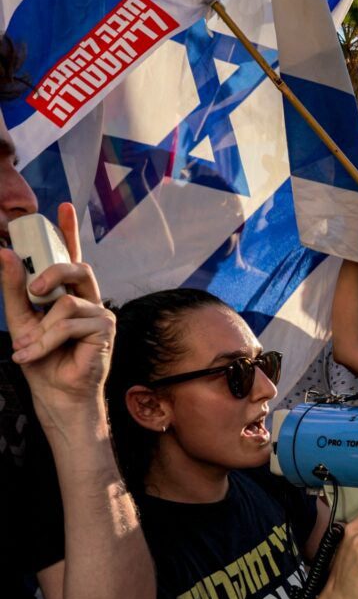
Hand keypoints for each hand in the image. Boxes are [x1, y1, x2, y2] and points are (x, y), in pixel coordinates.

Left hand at [0, 204, 113, 424]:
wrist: (55, 392)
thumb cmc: (42, 358)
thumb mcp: (20, 319)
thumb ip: (15, 288)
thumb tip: (5, 254)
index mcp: (68, 293)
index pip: (70, 256)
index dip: (68, 231)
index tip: (62, 206)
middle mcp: (88, 299)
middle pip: (77, 267)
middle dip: (53, 271)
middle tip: (33, 289)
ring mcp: (100, 313)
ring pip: (67, 301)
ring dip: (41, 328)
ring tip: (27, 348)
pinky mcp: (106, 329)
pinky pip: (71, 321)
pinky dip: (48, 339)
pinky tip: (36, 353)